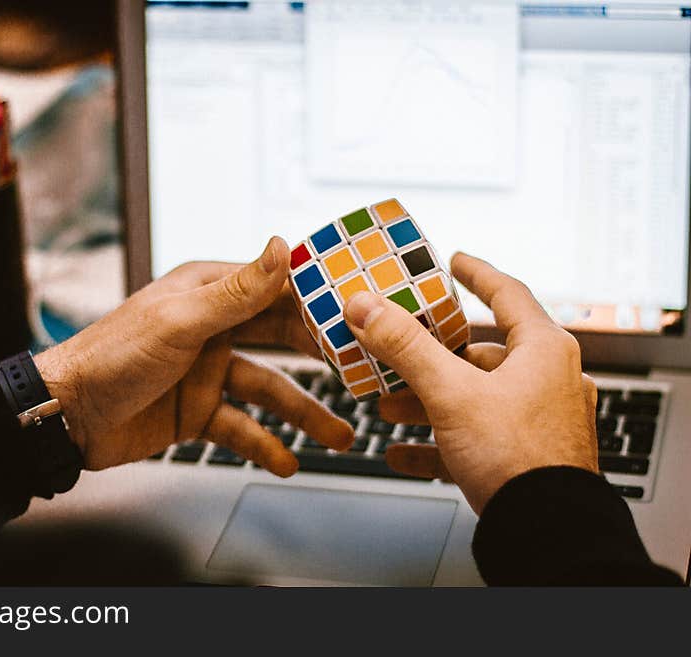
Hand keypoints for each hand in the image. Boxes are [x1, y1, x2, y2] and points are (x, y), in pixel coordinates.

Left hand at [34, 238, 353, 476]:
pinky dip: (263, 444)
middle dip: (320, 359)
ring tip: (337, 435)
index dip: (317, 300)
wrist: (65, 417)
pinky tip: (286, 461)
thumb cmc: (112, 355)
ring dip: (303, 414)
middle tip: (360, 373)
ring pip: (268, 390)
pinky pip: (240, 428)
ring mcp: (207, 372)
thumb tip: (282, 246)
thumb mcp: (180, 321)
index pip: (275, 289)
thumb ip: (236, 292)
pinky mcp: (197, 411)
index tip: (359, 311)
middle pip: (280, 340)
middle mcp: (213, 328)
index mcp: (208, 292)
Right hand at [343, 252, 597, 513]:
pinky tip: (404, 453)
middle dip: (430, 358)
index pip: (508, 294)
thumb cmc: (519, 458)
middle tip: (397, 354)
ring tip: (389, 410)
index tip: (455, 262)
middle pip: (479, 354)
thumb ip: (405, 346)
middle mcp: (547, 381)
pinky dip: (440, 442)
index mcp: (543, 351)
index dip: (477, 274)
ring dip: (427, 402)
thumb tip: (366, 306)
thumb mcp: (451, 392)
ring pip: (473, 398)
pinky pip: (475, 440)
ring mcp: (539, 421)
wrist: (547, 532)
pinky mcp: (526, 457)